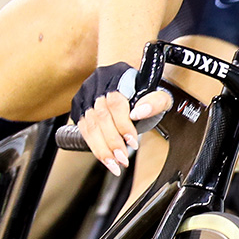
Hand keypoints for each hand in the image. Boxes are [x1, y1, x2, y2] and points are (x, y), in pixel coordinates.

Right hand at [69, 61, 171, 175]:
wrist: (130, 80)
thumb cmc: (145, 90)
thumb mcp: (159, 93)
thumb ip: (155, 102)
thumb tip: (140, 112)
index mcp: (118, 75)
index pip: (115, 101)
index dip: (123, 124)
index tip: (133, 142)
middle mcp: (98, 82)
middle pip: (100, 115)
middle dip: (112, 142)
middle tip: (123, 159)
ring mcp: (86, 94)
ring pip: (89, 125)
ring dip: (102, 148)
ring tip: (114, 164)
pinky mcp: (79, 105)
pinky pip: (83, 129)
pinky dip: (94, 146)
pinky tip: (105, 158)